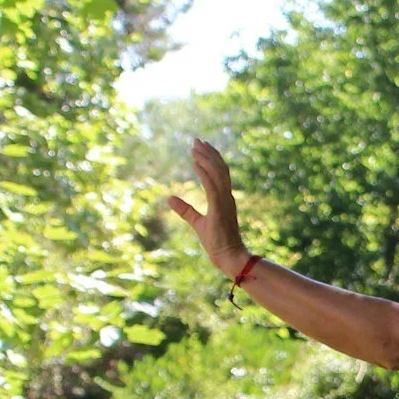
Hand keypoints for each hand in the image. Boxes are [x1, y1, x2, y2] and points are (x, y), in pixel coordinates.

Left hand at [165, 139, 249, 276]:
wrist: (229, 257)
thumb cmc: (217, 242)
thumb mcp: (196, 223)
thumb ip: (185, 210)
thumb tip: (169, 199)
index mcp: (224, 199)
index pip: (220, 173)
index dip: (211, 158)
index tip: (200, 147)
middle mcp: (227, 197)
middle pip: (220, 168)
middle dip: (208, 153)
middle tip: (197, 140)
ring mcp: (225, 202)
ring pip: (218, 173)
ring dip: (206, 159)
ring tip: (195, 147)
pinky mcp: (220, 209)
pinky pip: (212, 186)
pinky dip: (204, 173)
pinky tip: (195, 164)